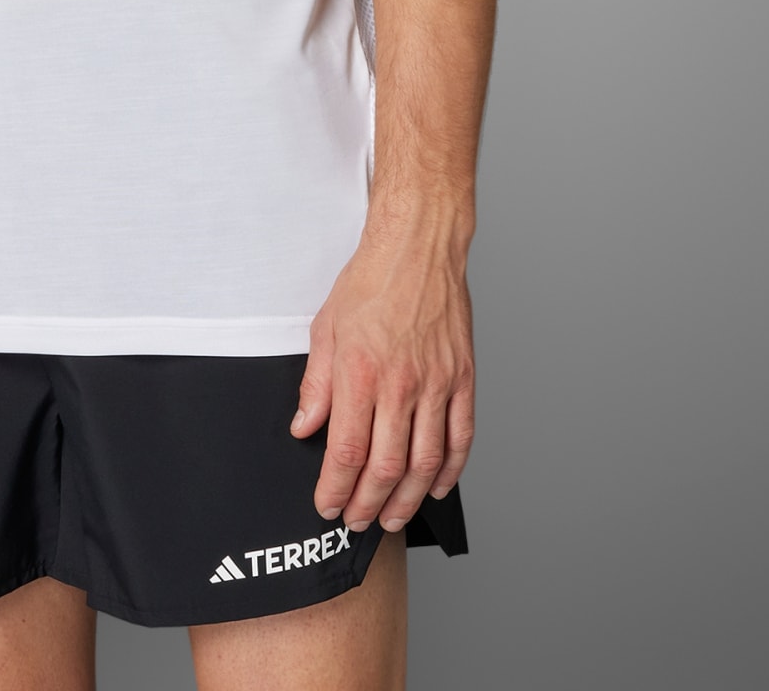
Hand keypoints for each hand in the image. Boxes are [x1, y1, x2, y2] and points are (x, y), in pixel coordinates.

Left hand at [290, 211, 474, 532]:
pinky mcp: (463, 379)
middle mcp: (401, 384)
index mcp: (361, 372)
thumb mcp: (326, 328)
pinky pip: (461, 438)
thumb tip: (304, 428)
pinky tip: (436, 487)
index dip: (336, 488)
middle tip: (357, 522)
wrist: (418, 247)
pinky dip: (450, 471)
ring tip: (391, 517)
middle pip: (386, 466)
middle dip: (368, 503)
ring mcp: (438, 384)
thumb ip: (315, 384)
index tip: (327, 506)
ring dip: (407, 499)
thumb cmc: (371, 281)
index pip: (346, 450)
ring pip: (425, 462)